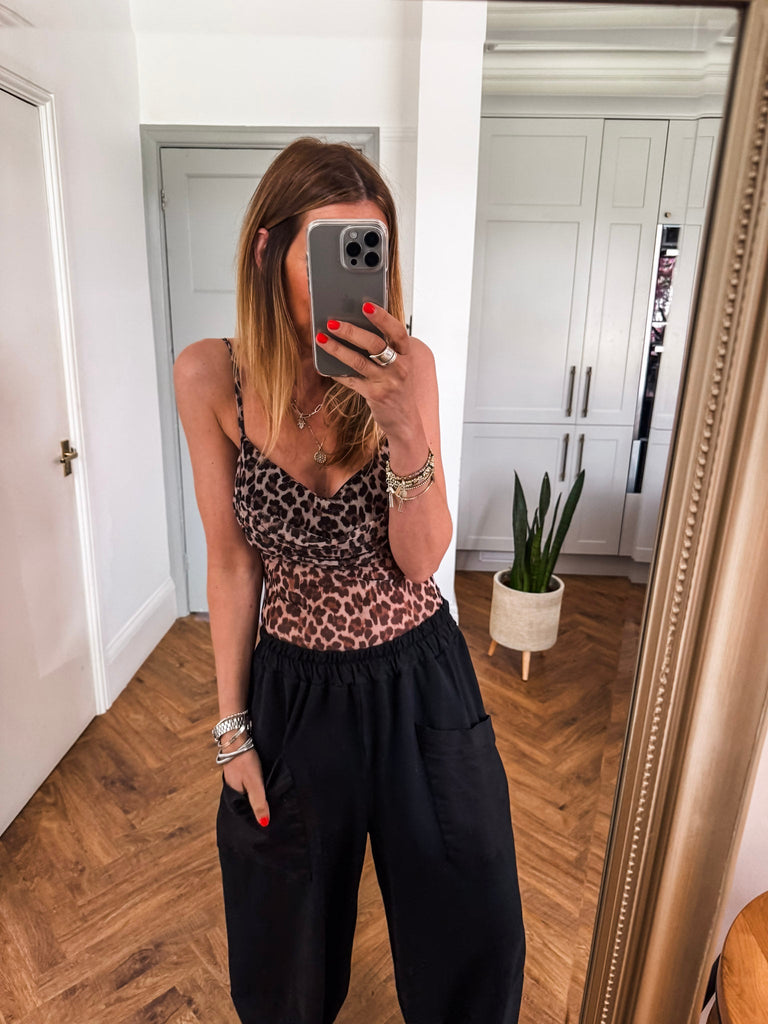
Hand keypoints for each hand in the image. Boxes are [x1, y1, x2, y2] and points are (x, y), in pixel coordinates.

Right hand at [223, 747, 269, 826]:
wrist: (236, 737)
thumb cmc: (244, 760)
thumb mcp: (254, 783)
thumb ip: (258, 802)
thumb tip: (263, 823)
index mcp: (233, 796)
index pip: (246, 813)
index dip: (257, 816)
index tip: (269, 821)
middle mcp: (233, 790)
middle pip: (247, 803)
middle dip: (259, 807)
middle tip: (274, 811)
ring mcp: (236, 780)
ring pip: (249, 793)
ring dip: (259, 795)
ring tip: (272, 799)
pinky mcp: (241, 771)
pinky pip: (250, 783)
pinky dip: (258, 785)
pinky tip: (265, 784)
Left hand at [318, 304, 423, 443]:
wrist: (405, 421)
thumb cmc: (399, 387)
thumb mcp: (400, 365)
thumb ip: (386, 348)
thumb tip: (355, 326)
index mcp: (407, 354)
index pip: (397, 331)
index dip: (382, 317)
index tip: (366, 305)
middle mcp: (399, 367)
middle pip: (374, 344)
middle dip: (351, 331)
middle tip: (332, 322)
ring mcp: (387, 382)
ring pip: (358, 361)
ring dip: (337, 349)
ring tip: (321, 339)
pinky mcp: (375, 395)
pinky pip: (351, 380)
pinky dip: (336, 372)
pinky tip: (324, 366)